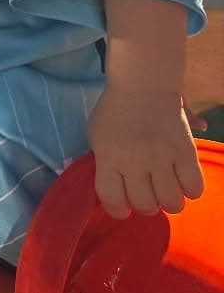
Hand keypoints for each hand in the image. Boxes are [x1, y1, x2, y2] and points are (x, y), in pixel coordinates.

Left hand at [88, 82, 204, 218]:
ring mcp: (160, 156)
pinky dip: (191, 189)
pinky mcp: (185, 151)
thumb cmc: (116, 110)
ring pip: (171, 202)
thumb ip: (105, 163)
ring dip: (170, 201)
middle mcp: (133, 160)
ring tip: (166, 188)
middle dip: (146, 204)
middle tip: (148, 192)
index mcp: (108, 155)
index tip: (123, 207)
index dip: (117, 210)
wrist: (142, 82)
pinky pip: (194, 188)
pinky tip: (183, 179)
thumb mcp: (99, 134)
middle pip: (144, 205)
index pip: (110, 198)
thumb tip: (114, 193)